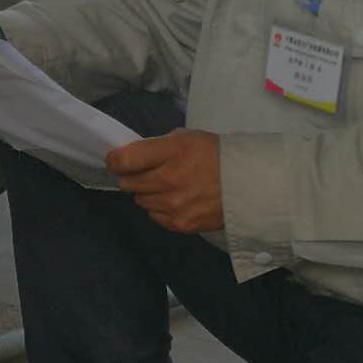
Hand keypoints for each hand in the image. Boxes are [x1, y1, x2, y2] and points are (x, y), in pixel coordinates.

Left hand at [105, 130, 223, 233]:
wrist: (248, 185)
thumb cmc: (215, 154)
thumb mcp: (185, 137)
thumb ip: (156, 146)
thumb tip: (130, 156)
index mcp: (171, 152)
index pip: (125, 160)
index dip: (114, 160)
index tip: (115, 160)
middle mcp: (169, 180)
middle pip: (127, 183)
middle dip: (131, 176)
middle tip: (144, 172)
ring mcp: (174, 205)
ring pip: (140, 201)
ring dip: (147, 193)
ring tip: (166, 186)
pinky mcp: (180, 224)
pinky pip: (154, 216)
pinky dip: (159, 208)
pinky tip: (175, 200)